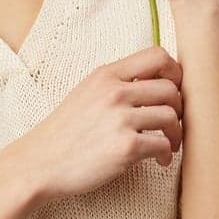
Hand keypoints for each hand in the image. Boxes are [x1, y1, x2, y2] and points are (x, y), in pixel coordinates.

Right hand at [16, 45, 183, 202]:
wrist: (38, 163)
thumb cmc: (63, 132)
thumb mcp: (85, 93)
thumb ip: (115, 84)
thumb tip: (153, 83)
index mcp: (106, 75)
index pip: (158, 55)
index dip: (175, 72)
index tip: (173, 91)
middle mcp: (114, 92)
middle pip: (171, 89)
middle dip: (179, 109)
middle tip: (172, 125)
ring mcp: (120, 119)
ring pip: (172, 117)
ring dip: (176, 134)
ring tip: (168, 145)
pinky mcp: (125, 147)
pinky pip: (163, 144)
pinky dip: (167, 154)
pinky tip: (159, 160)